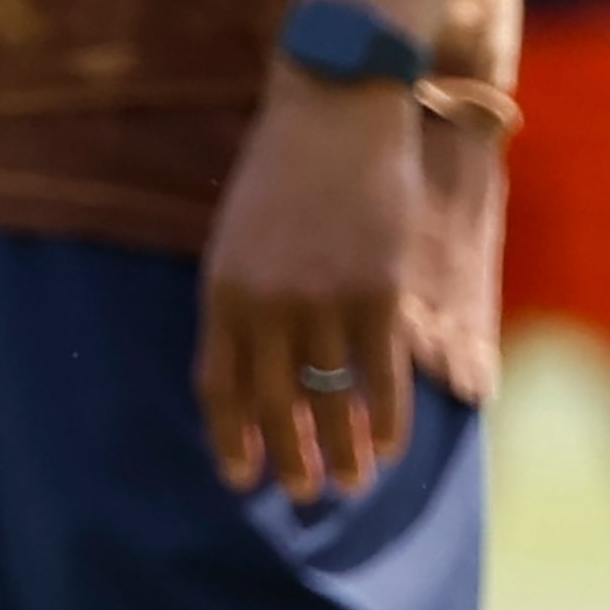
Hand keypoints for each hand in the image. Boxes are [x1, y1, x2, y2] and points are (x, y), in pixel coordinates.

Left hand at [199, 74, 421, 501]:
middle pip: (272, 404)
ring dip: (342, 453)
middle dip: (288, 459)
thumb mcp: (239, 238)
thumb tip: (254, 372)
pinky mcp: (378, 293)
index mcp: (222, 290)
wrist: (331, 113)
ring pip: (331, 401)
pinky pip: (383, 378)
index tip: (242, 479)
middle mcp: (265, 303)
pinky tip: (391, 447)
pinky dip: (388, 422)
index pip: (218, 385)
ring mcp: (321, 300)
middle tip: (304, 496)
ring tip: (352, 485)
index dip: (231, 437)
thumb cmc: (282, 176)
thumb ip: (242, 302)